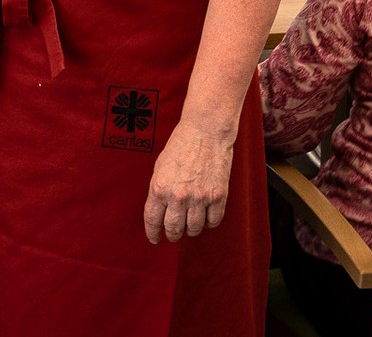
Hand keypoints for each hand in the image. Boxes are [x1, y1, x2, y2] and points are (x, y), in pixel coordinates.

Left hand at [143, 121, 234, 243]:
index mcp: (160, 188)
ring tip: (190, 224)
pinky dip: (209, 222)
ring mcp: (199, 198)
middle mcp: (178, 196)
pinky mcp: (218, 197)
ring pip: (194, 229)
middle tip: (173, 234)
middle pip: (174, 229)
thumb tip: (159, 212)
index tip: (154, 239)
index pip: (153, 220)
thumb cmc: (181, 146)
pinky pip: (213, 221)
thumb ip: (159, 191)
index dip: (153, 233)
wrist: (205, 132)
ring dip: (191, 230)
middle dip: (172, 234)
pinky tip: (205, 216)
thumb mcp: (160, 168)